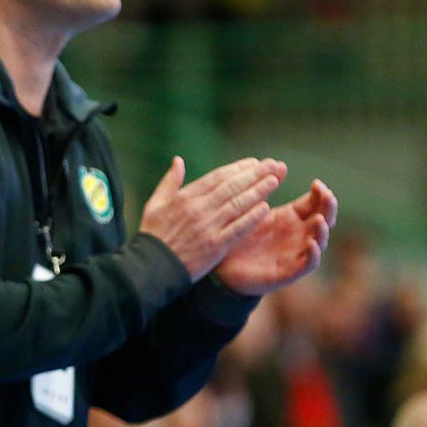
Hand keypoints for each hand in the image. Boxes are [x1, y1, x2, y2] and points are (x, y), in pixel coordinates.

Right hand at [140, 157, 285, 281]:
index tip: (254, 162)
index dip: (238, 168)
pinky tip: (265, 208)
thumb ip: (169, 181)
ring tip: (274, 181)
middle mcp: (199, 209)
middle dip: (254, 175)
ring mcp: (208, 227)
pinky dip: (252, 218)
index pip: (217, 177)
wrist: (152, 266)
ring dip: (258, 192)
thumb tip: (178, 160)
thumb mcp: (155, 203)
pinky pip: (238, 229)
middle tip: (272, 166)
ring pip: (238, 204)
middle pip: (232, 187)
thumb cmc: (153, 234)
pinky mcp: (215, 245)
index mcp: (185, 197)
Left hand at [215, 179, 336, 295]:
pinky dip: (312, 255)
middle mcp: (297, 235)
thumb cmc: (239, 235)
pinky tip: (311, 244)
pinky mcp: (287, 272)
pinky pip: (306, 265)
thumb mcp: (252, 210)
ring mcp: (295, 254)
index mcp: (291, 218)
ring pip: (319, 242)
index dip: (320, 194)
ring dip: (322, 231)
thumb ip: (265, 189)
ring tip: (319, 219)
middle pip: (323, 220)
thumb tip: (279, 163)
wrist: (222, 267)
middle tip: (327, 195)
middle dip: (329, 208)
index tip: (317, 183)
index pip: (315, 204)